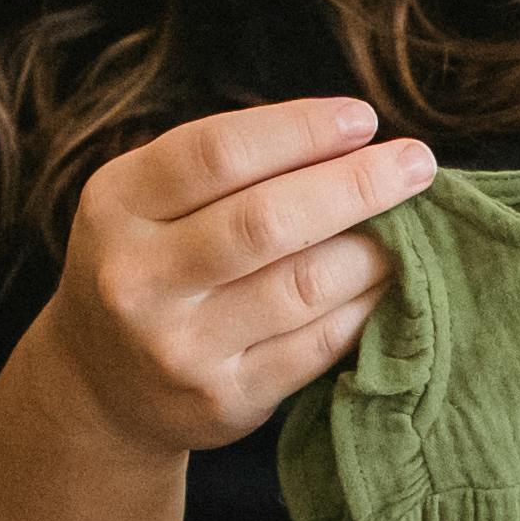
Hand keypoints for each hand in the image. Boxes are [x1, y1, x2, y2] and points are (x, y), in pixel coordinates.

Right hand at [39, 97, 436, 455]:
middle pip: (267, 221)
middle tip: (417, 163)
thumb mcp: (150, 201)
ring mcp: (180, 347)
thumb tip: (353, 140)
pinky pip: (318, 345)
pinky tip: (390, 284)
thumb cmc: (151, 264)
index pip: (219, 153)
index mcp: (118, 205)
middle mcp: (139, 279)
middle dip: (356, 185)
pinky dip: (366, 308)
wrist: (102, 387)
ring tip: (408, 229)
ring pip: (303, 286)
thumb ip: (228, 167)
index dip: (300, 130)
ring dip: (372, 251)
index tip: (363, 120)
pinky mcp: (225, 400)